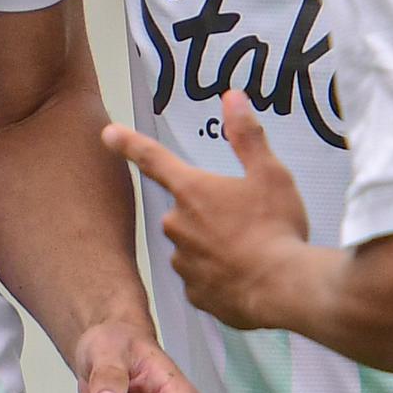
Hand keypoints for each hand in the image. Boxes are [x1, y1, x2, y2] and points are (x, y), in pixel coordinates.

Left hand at [106, 101, 317, 331]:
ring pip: (192, 247)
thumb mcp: (269, 174)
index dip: (129, 143)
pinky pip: (202, 279)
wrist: (285, 288)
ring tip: (250, 251)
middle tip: (244, 220)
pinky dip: (219, 276)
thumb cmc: (276, 228)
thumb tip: (231, 98)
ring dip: (213, 246)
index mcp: (192, 191)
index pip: (153, 159)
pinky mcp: (195, 294)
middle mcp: (178, 225)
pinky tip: (244, 277)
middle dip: (207, 213)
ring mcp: (183, 263)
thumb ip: (247, 136)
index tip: (108, 134)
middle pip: (184, 211)